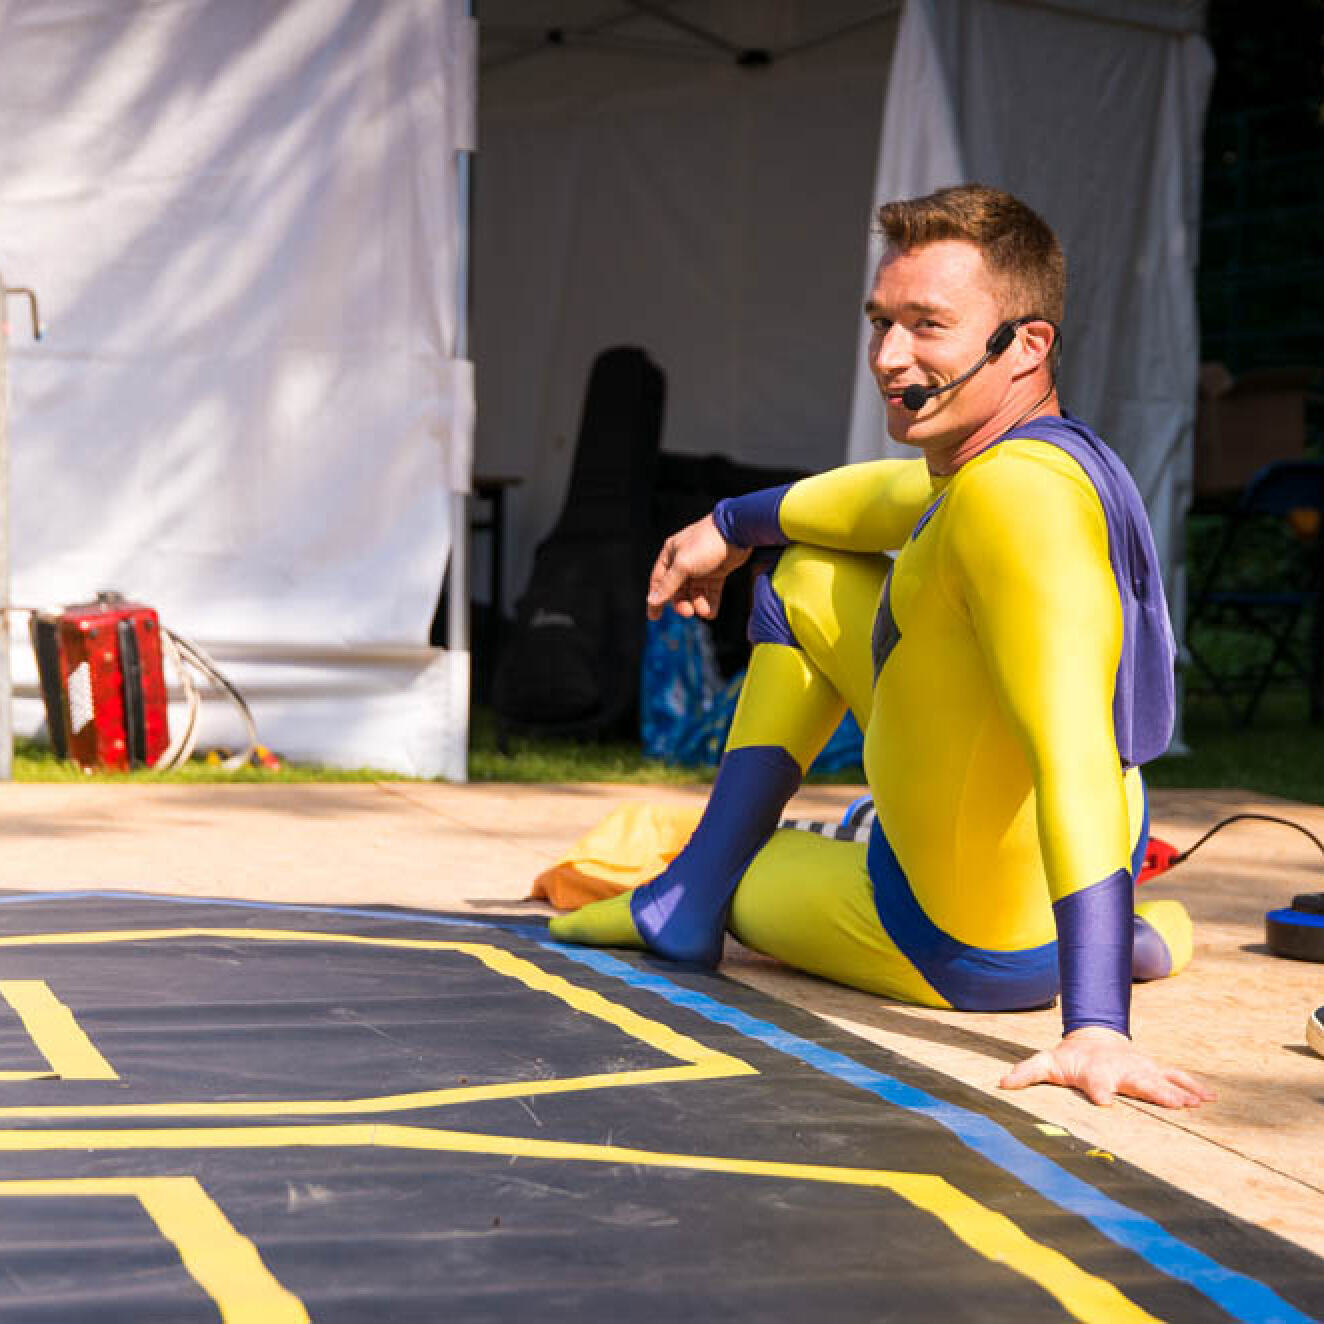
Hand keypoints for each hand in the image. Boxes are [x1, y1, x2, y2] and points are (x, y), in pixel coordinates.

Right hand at [646, 514, 751, 620]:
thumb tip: (652, 601)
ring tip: (706, 612)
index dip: (656, 599)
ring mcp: (701, 567)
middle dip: (682, 603)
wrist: (736, 533)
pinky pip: (710, 591)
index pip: (658, 580)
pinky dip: (711, 602)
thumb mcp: (683, 565)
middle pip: (678, 589)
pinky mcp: (717, 571)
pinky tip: (712, 613)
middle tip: (688, 613)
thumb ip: (668, 585)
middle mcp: (684, 561)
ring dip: (699, 604)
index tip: (654, 618)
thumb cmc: (705, 544)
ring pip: (695, 592)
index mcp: (671, 554)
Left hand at [999, 1026, 1215, 1109]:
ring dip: (1182, 1091)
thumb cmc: (1069, 1058)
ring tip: (1200, 1104)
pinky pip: (1177, 1078)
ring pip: (1164, 1079)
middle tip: (1176, 1106)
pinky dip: (1194, 1087)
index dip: (1099, 1091)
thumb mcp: (1045, 1063)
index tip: (1104, 1101)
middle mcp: (1122, 1069)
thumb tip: (1001, 1084)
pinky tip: (1211, 1098)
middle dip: (1157, 1092)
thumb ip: (1026, 1073)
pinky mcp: (1155, 1070)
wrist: (1093, 1038)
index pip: (1096, 1082)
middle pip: (1140, 1082)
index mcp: (1095, 1072)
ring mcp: (1141, 1068)